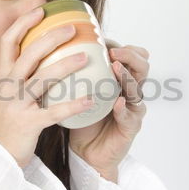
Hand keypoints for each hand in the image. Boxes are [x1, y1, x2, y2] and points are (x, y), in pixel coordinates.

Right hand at [0, 7, 94, 167]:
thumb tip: (44, 57)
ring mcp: (17, 105)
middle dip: (50, 38)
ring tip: (85, 58)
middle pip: (28, 54)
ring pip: (41, 79)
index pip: (8, 42)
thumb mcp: (8, 95)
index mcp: (4, 77)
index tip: (41, 10)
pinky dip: (73, 105)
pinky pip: (54, 112)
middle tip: (72, 29)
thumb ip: (20, 77)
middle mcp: (8, 87)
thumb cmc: (7, 122)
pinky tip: (90, 100)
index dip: (24, 24)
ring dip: (65, 66)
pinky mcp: (28, 124)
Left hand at [69, 42, 149, 182]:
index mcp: (118, 80)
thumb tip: (48, 47)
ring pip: (138, 89)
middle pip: (141, 66)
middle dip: (130, 55)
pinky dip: (124, 109)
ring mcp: (132, 109)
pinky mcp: (130, 128)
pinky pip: (130, 117)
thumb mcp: (77, 91)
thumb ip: (72, 72)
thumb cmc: (82, 118)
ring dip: (127, 77)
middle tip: (112, 51)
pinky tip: (118, 102)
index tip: (101, 38)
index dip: (118, 45)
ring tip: (116, 68)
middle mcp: (129, 91)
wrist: (86, 151)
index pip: (128, 55)